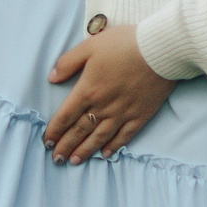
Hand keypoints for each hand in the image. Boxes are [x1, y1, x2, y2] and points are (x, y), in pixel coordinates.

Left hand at [43, 23, 172, 162]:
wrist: (160, 50)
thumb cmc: (123, 44)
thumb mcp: (89, 46)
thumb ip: (68, 63)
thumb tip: (52, 78)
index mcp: (88, 90)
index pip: (65, 116)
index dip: (54, 131)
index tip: (47, 142)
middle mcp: (103, 106)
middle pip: (80, 130)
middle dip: (66, 146)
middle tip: (56, 160)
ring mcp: (123, 113)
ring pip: (100, 137)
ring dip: (85, 150)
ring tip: (75, 161)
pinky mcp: (140, 115)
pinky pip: (124, 136)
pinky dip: (114, 146)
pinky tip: (105, 154)